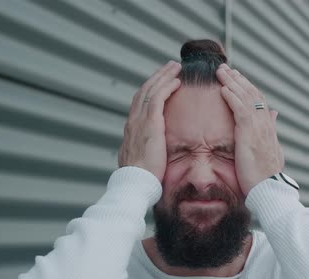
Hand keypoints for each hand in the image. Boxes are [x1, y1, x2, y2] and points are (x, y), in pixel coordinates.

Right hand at [118, 61, 181, 180]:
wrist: (135, 182)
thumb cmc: (141, 177)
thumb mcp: (140, 160)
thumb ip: (144, 151)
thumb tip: (148, 152)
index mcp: (131, 129)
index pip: (140, 102)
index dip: (151, 89)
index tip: (161, 81)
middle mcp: (133, 121)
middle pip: (145, 91)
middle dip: (157, 77)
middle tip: (170, 67)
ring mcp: (139, 120)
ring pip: (151, 90)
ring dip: (163, 76)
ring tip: (175, 67)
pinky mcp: (150, 123)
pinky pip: (158, 98)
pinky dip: (167, 87)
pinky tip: (176, 81)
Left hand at [216, 63, 283, 194]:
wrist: (269, 190)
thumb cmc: (265, 176)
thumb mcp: (270, 151)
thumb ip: (270, 131)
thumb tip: (274, 115)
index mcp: (269, 128)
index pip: (258, 101)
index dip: (248, 87)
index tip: (237, 78)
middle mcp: (266, 124)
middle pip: (253, 94)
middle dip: (239, 79)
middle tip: (226, 68)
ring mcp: (259, 128)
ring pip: (246, 97)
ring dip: (233, 82)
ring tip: (221, 72)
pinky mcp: (250, 134)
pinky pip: (240, 109)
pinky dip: (232, 97)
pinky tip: (223, 88)